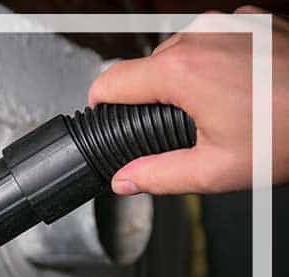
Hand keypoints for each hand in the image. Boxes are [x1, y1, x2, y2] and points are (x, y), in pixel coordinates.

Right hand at [88, 6, 288, 194]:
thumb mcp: (216, 170)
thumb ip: (158, 175)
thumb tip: (124, 180)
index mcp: (181, 73)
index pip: (111, 80)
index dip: (100, 103)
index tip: (103, 114)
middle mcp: (199, 38)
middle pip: (146, 67)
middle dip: (152, 96)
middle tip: (181, 126)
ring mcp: (227, 24)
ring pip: (179, 51)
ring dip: (184, 77)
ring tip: (218, 107)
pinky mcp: (250, 20)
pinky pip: (212, 40)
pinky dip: (214, 61)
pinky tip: (239, 87)